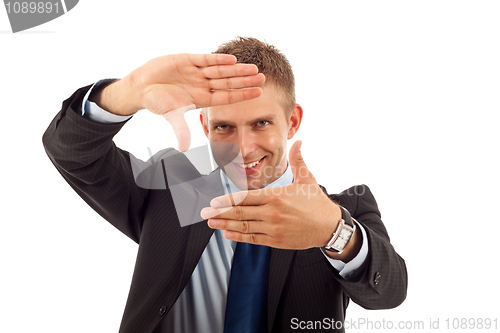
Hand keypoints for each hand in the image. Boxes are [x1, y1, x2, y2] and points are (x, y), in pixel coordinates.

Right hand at [91, 53, 264, 150]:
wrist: (141, 86)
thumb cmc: (156, 102)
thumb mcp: (170, 116)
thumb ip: (180, 130)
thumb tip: (184, 150)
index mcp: (202, 99)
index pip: (227, 97)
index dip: (243, 95)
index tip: (259, 92)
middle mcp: (203, 85)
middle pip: (228, 82)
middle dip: (245, 80)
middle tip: (263, 78)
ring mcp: (197, 72)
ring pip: (221, 70)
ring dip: (237, 69)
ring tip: (253, 67)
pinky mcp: (188, 60)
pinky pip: (206, 59)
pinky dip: (218, 59)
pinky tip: (232, 59)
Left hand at [200, 141, 342, 249]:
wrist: (329, 226)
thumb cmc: (317, 203)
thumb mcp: (307, 179)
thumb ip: (298, 161)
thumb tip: (299, 142)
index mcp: (276, 196)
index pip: (246, 197)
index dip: (227, 200)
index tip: (214, 201)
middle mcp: (272, 213)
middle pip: (240, 213)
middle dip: (220, 212)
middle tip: (205, 212)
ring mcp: (273, 229)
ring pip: (244, 227)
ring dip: (225, 225)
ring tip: (212, 223)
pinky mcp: (276, 241)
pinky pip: (253, 239)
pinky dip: (239, 237)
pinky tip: (228, 233)